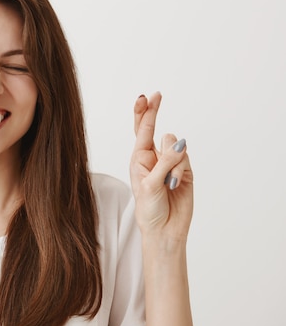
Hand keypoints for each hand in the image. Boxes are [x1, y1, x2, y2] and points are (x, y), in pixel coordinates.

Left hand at [130, 92, 192, 240]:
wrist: (165, 230)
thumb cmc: (149, 210)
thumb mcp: (149, 186)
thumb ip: (163, 163)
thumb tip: (179, 143)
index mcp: (138, 159)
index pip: (141, 131)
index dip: (144, 112)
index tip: (146, 96)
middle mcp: (153, 158)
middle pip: (156, 129)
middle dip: (154, 113)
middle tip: (157, 95)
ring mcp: (170, 163)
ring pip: (175, 145)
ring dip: (172, 161)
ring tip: (168, 182)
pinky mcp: (185, 170)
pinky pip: (185, 159)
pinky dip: (181, 170)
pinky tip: (176, 184)